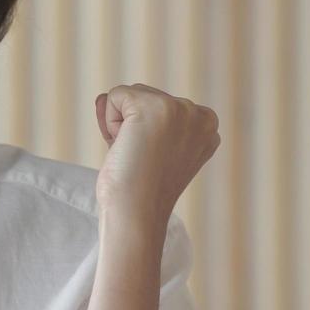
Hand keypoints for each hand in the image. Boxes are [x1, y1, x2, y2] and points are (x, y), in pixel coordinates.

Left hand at [94, 83, 220, 223]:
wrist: (136, 214)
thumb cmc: (138, 191)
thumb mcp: (148, 148)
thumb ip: (132, 118)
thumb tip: (102, 96)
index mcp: (207, 127)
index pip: (161, 107)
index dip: (144, 133)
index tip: (153, 160)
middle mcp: (200, 115)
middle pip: (146, 96)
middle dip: (132, 126)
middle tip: (141, 160)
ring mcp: (181, 109)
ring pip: (131, 95)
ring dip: (120, 125)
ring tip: (136, 155)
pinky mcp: (156, 106)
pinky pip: (114, 95)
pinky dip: (108, 122)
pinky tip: (125, 146)